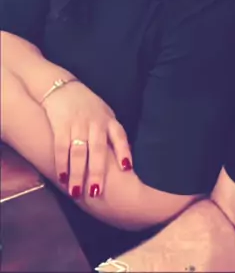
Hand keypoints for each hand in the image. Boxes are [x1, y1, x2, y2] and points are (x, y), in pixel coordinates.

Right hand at [42, 81, 131, 198]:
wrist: (62, 88)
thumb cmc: (88, 106)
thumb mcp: (105, 114)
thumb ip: (112, 134)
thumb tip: (124, 162)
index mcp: (109, 120)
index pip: (119, 136)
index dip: (124, 151)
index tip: (127, 168)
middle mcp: (95, 122)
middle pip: (98, 149)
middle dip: (97, 172)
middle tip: (95, 193)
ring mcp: (78, 123)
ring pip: (79, 151)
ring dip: (77, 173)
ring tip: (76, 192)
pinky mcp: (61, 124)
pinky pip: (61, 147)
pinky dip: (61, 163)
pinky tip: (61, 177)